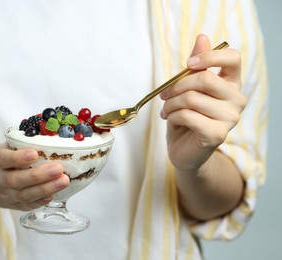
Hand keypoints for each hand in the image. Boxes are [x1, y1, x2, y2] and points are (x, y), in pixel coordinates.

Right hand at [0, 144, 69, 210]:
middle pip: (16, 180)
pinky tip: (54, 194)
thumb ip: (20, 145)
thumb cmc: (0, 162)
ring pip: (25, 195)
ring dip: (46, 188)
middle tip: (58, 168)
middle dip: (39, 175)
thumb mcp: (3, 148)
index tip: (34, 153)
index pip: (3, 159)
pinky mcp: (14, 205)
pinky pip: (28, 205)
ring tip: (64, 181)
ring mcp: (6, 195)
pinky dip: (41, 201)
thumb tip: (49, 135)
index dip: (18, 158)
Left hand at [160, 34, 246, 173]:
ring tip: (166, 110)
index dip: (209, 56)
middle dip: (176, 86)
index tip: (188, 63)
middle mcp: (236, 100)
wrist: (184, 150)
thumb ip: (196, 66)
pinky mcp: (217, 134)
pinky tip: (170, 120)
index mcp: (231, 84)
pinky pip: (186, 115)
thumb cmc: (186, 117)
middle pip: (204, 79)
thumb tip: (202, 37)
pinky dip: (171, 116)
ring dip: (170, 104)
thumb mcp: (188, 89)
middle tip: (164, 95)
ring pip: (191, 98)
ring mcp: (230, 118)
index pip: (233, 58)